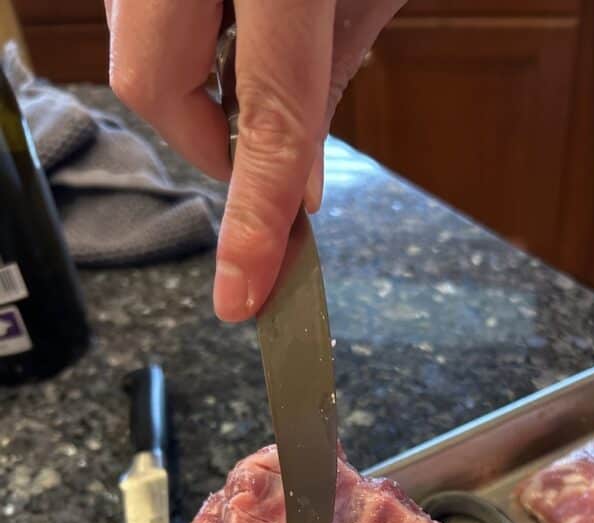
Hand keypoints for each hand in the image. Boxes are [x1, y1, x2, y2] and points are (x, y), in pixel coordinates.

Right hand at [105, 0, 404, 320]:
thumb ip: (330, 78)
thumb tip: (302, 192)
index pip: (269, 117)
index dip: (257, 216)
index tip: (242, 297)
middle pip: (150, 85)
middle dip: (203, 137)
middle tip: (251, 148)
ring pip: (136, 47)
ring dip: (192, 81)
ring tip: (250, 50)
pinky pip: (140, 10)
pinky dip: (180, 35)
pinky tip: (229, 11)